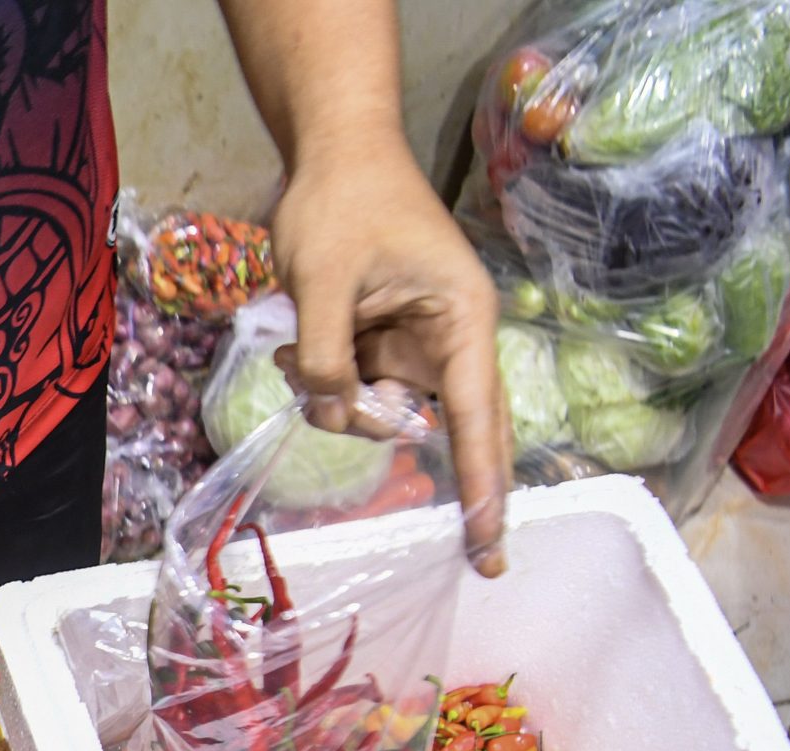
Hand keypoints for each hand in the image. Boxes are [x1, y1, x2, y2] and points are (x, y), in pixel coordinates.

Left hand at [269, 138, 510, 575]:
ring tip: (299, 352)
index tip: (495, 539)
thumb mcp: (322, 280)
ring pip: (384, 416)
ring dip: (338, 406)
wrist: (332, 154)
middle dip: (455, 481)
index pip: (478, 418)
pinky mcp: (379, 346)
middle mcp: (448, 340)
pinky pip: (354, 392)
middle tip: (480, 557)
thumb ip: (328, 358)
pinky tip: (294, 351)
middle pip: (452, 429)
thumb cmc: (342, 204)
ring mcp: (412, 347)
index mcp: (461, 321)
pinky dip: (322, 385)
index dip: (486, 484)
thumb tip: (336, 416)